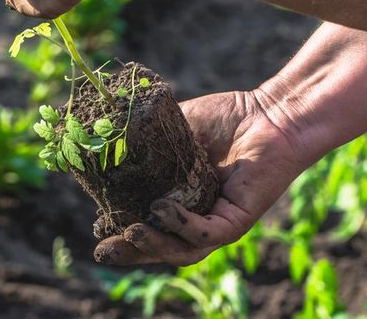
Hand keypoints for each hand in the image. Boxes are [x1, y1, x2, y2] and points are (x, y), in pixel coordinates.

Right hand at [93, 90, 308, 265]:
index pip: (145, 224)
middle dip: (129, 252)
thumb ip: (146, 137)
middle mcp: (195, 216)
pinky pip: (206, 232)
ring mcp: (216, 221)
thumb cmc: (226, 117)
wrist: (269, 113)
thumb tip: (105, 132)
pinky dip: (181, 225)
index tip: (97, 225)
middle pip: (159, 246)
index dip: (120, 230)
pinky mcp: (237, 221)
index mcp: (178, 198)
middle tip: (102, 251)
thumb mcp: (174, 127)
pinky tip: (162, 209)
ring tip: (130, 233)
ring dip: (153, 247)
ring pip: (182, 250)